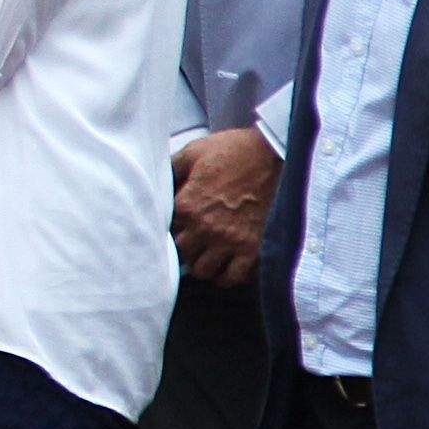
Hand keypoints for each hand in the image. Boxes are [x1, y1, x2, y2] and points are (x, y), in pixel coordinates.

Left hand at [171, 126, 277, 281]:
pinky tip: (225, 266)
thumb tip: (154, 181)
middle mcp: (205, 228)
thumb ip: (170, 169)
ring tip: (206, 256)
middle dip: (184, 250)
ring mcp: (230, 241)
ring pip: (204, 271)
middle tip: (191, 243)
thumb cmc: (233, 151)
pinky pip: (234, 277)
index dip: (170, 230)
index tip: (178, 227)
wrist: (274, 153)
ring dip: (202, 265)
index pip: (165, 232)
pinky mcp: (253, 248)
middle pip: (182, 255)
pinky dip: (227, 276)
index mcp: (187, 206)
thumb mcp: (194, 152)